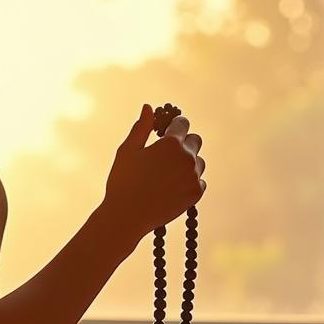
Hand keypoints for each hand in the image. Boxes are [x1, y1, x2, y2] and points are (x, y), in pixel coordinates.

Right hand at [101, 104, 206, 245]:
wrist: (127, 216)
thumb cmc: (123, 181)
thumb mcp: (127, 151)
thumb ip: (141, 128)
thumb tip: (148, 107)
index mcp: (170, 144)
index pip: (182, 123)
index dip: (174, 125)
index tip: (166, 131)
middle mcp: (187, 157)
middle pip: (195, 140)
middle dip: (183, 143)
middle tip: (165, 155)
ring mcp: (194, 176)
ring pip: (198, 161)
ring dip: (187, 163)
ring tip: (167, 174)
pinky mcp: (197, 193)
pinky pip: (200, 180)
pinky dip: (189, 181)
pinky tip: (171, 187)